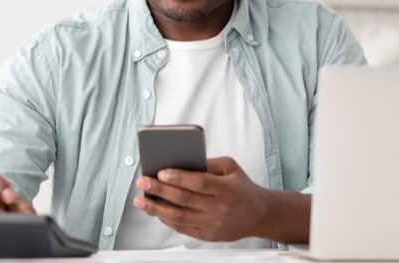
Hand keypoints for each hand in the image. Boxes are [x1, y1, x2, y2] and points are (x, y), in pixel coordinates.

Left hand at [133, 156, 268, 241]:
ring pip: (178, 218)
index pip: (199, 183)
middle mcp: (219, 209)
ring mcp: (212, 225)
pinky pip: (181, 228)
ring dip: (156, 209)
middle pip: (184, 200)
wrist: (258, 215)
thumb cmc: (241, 187)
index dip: (179, 178)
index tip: (161, 172)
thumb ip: (207, 163)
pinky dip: (165, 219)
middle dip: (159, 191)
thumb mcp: (230, 168)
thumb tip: (179, 162)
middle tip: (142, 182)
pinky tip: (155, 210)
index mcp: (226, 190)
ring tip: (140, 199)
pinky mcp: (207, 236)